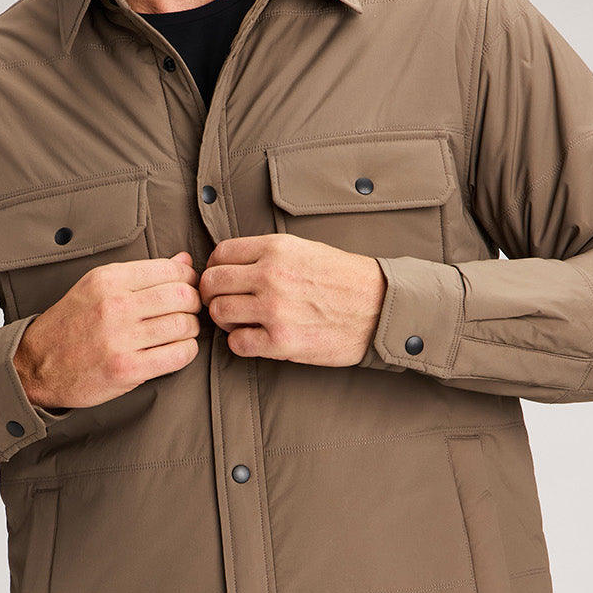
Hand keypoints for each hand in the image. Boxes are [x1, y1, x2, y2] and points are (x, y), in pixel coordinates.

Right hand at [13, 251, 200, 408]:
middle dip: (194, 304)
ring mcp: (120, 339)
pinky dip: (187, 351)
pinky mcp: (127, 369)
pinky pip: (179, 355)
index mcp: (108, 279)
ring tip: (181, 332)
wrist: (36, 364)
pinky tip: (176, 350)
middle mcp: (114, 305)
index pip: (171, 270)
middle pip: (183, 296)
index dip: (189, 280)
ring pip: (185, 325)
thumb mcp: (98, 287)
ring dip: (191, 329)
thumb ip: (143, 273)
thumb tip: (185, 261)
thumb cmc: (71, 323)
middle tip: (189, 312)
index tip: (188, 289)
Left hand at [199, 234, 385, 366]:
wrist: (381, 307)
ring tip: (242, 321)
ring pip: (219, 312)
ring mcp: (274, 309)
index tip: (221, 278)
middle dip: (212, 294)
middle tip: (224, 302)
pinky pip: (237, 343)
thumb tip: (231, 264)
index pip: (220, 253)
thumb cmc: (346, 279)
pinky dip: (241, 342)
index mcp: (276, 248)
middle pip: (211, 283)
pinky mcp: (282, 341)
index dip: (214, 267)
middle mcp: (271, 275)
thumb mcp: (306, 249)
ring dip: (225, 320)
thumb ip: (268, 254)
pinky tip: (256, 338)